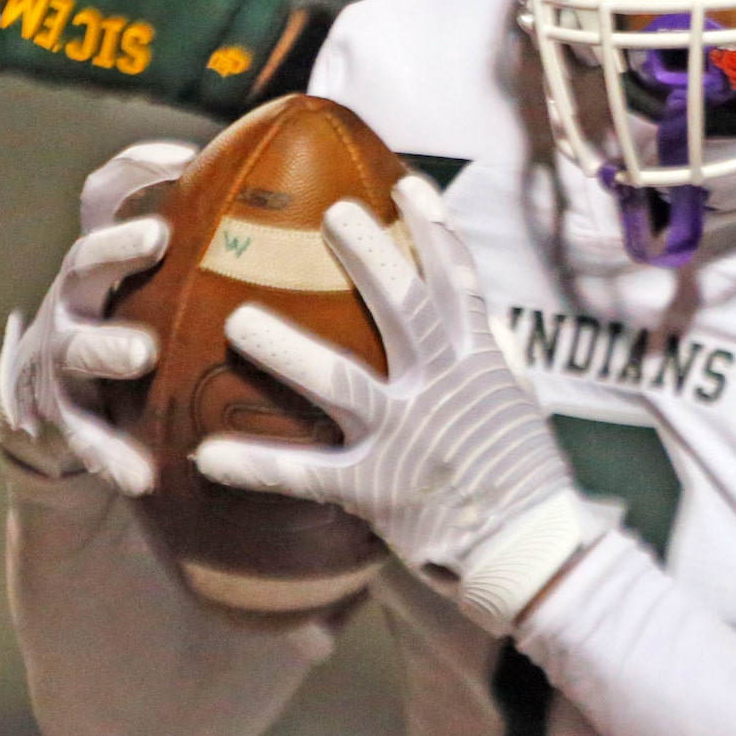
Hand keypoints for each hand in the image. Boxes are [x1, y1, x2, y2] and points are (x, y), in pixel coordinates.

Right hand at [0, 140, 196, 491]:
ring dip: (107, 345)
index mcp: (112, 258)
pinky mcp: (63, 415)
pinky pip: (86, 435)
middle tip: (157, 238)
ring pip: (76, 343)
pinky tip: (142, 474)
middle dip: (117, 245)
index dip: (137, 171)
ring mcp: (65, 354)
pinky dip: (111, 454)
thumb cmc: (152, 331)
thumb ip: (230, 256)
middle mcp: (79, 296)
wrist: (71, 412)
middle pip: (85, 259)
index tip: (182, 157)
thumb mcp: (178, 287)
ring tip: (140, 352)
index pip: (109, 198)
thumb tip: (336, 218)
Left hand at [191, 178, 587, 631]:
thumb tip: (487, 316)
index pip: (459, 283)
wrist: (528, 550)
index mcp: (479, 365)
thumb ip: (499, 360)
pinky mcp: (378, 489)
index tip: (407, 184)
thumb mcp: (521, 408)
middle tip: (329, 214)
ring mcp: (409, 437)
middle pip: (402, 309)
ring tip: (239, 319)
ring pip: (343, 382)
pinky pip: (308, 474)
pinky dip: (258, 467)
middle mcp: (443, 389)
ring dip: (289, 350)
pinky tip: (207, 456)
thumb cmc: (525, 479)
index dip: (434, 230)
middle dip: (368, 255)